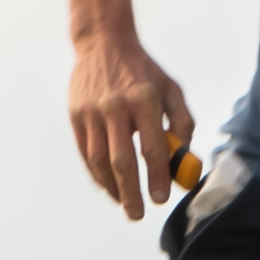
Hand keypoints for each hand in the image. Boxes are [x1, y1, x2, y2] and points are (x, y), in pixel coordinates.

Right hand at [67, 33, 193, 220]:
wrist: (103, 45)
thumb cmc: (144, 72)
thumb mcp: (171, 89)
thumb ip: (182, 122)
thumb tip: (184, 158)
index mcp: (144, 100)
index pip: (151, 147)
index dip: (157, 176)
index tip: (161, 198)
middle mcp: (115, 108)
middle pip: (121, 159)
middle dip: (130, 191)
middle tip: (138, 214)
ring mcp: (91, 113)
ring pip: (99, 159)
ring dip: (111, 187)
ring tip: (124, 204)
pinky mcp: (75, 116)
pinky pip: (84, 152)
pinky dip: (96, 173)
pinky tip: (108, 186)